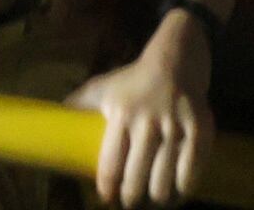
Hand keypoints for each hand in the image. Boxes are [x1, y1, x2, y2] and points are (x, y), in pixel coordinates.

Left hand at [65, 16, 213, 207]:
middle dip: (131, 197)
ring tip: (154, 197)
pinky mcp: (200, 128)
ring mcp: (175, 126)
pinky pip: (192, 170)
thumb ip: (78, 104)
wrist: (176, 58)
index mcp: (120, 113)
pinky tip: (179, 190)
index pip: (110, 164)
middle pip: (136, 178)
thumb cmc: (133, 78)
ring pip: (164, 180)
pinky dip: (185, 186)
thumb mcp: (102, 86)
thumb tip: (52, 118)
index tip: (108, 197)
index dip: (108, 188)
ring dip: (157, 196)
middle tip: (130, 200)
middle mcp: (146, 121)